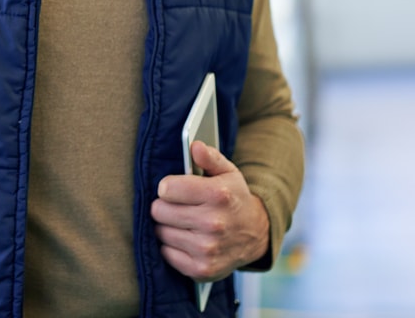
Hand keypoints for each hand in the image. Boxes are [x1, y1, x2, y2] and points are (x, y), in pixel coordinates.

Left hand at [150, 140, 269, 281]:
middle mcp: (213, 223)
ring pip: (160, 232)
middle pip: (159, 211)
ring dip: (167, 226)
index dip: (167, 187)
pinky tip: (185, 239)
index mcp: (218, 195)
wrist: (255, 234)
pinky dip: (171, 246)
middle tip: (176, 206)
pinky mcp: (200, 269)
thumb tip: (194, 146)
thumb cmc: (234, 198)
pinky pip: (166, 253)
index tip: (173, 188)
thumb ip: (210, 157)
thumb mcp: (228, 173)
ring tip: (182, 222)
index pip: (167, 188)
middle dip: (164, 206)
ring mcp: (206, 249)